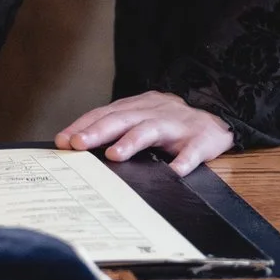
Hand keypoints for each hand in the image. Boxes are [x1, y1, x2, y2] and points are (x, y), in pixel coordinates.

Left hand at [55, 91, 233, 175]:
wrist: (217, 117)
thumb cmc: (170, 123)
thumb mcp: (141, 119)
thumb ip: (115, 129)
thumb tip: (77, 146)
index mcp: (137, 108)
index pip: (104, 114)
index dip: (83, 126)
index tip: (63, 141)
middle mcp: (154, 112)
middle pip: (122, 119)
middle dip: (98, 131)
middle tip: (78, 144)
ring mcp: (177, 125)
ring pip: (151, 129)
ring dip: (132, 142)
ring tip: (114, 155)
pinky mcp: (201, 140)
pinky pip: (192, 151)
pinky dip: (183, 161)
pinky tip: (174, 172)